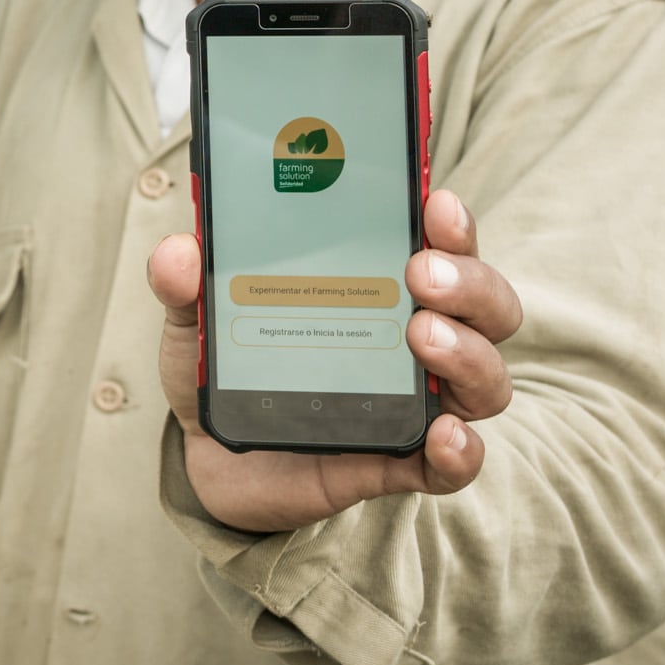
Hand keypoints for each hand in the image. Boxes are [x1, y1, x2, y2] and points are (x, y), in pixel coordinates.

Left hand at [150, 188, 521, 532]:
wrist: (207, 456)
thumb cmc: (224, 368)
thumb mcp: (194, 319)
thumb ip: (183, 283)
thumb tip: (179, 250)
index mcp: (378, 285)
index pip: (441, 244)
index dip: (451, 223)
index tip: (436, 201)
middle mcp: (415, 338)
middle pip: (485, 304)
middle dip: (469, 281)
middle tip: (420, 273)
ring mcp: (415, 401)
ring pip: (485, 376)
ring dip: (468, 353)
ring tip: (421, 336)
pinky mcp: (400, 462)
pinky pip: (454, 462)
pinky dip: (462, 450)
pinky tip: (443, 433)